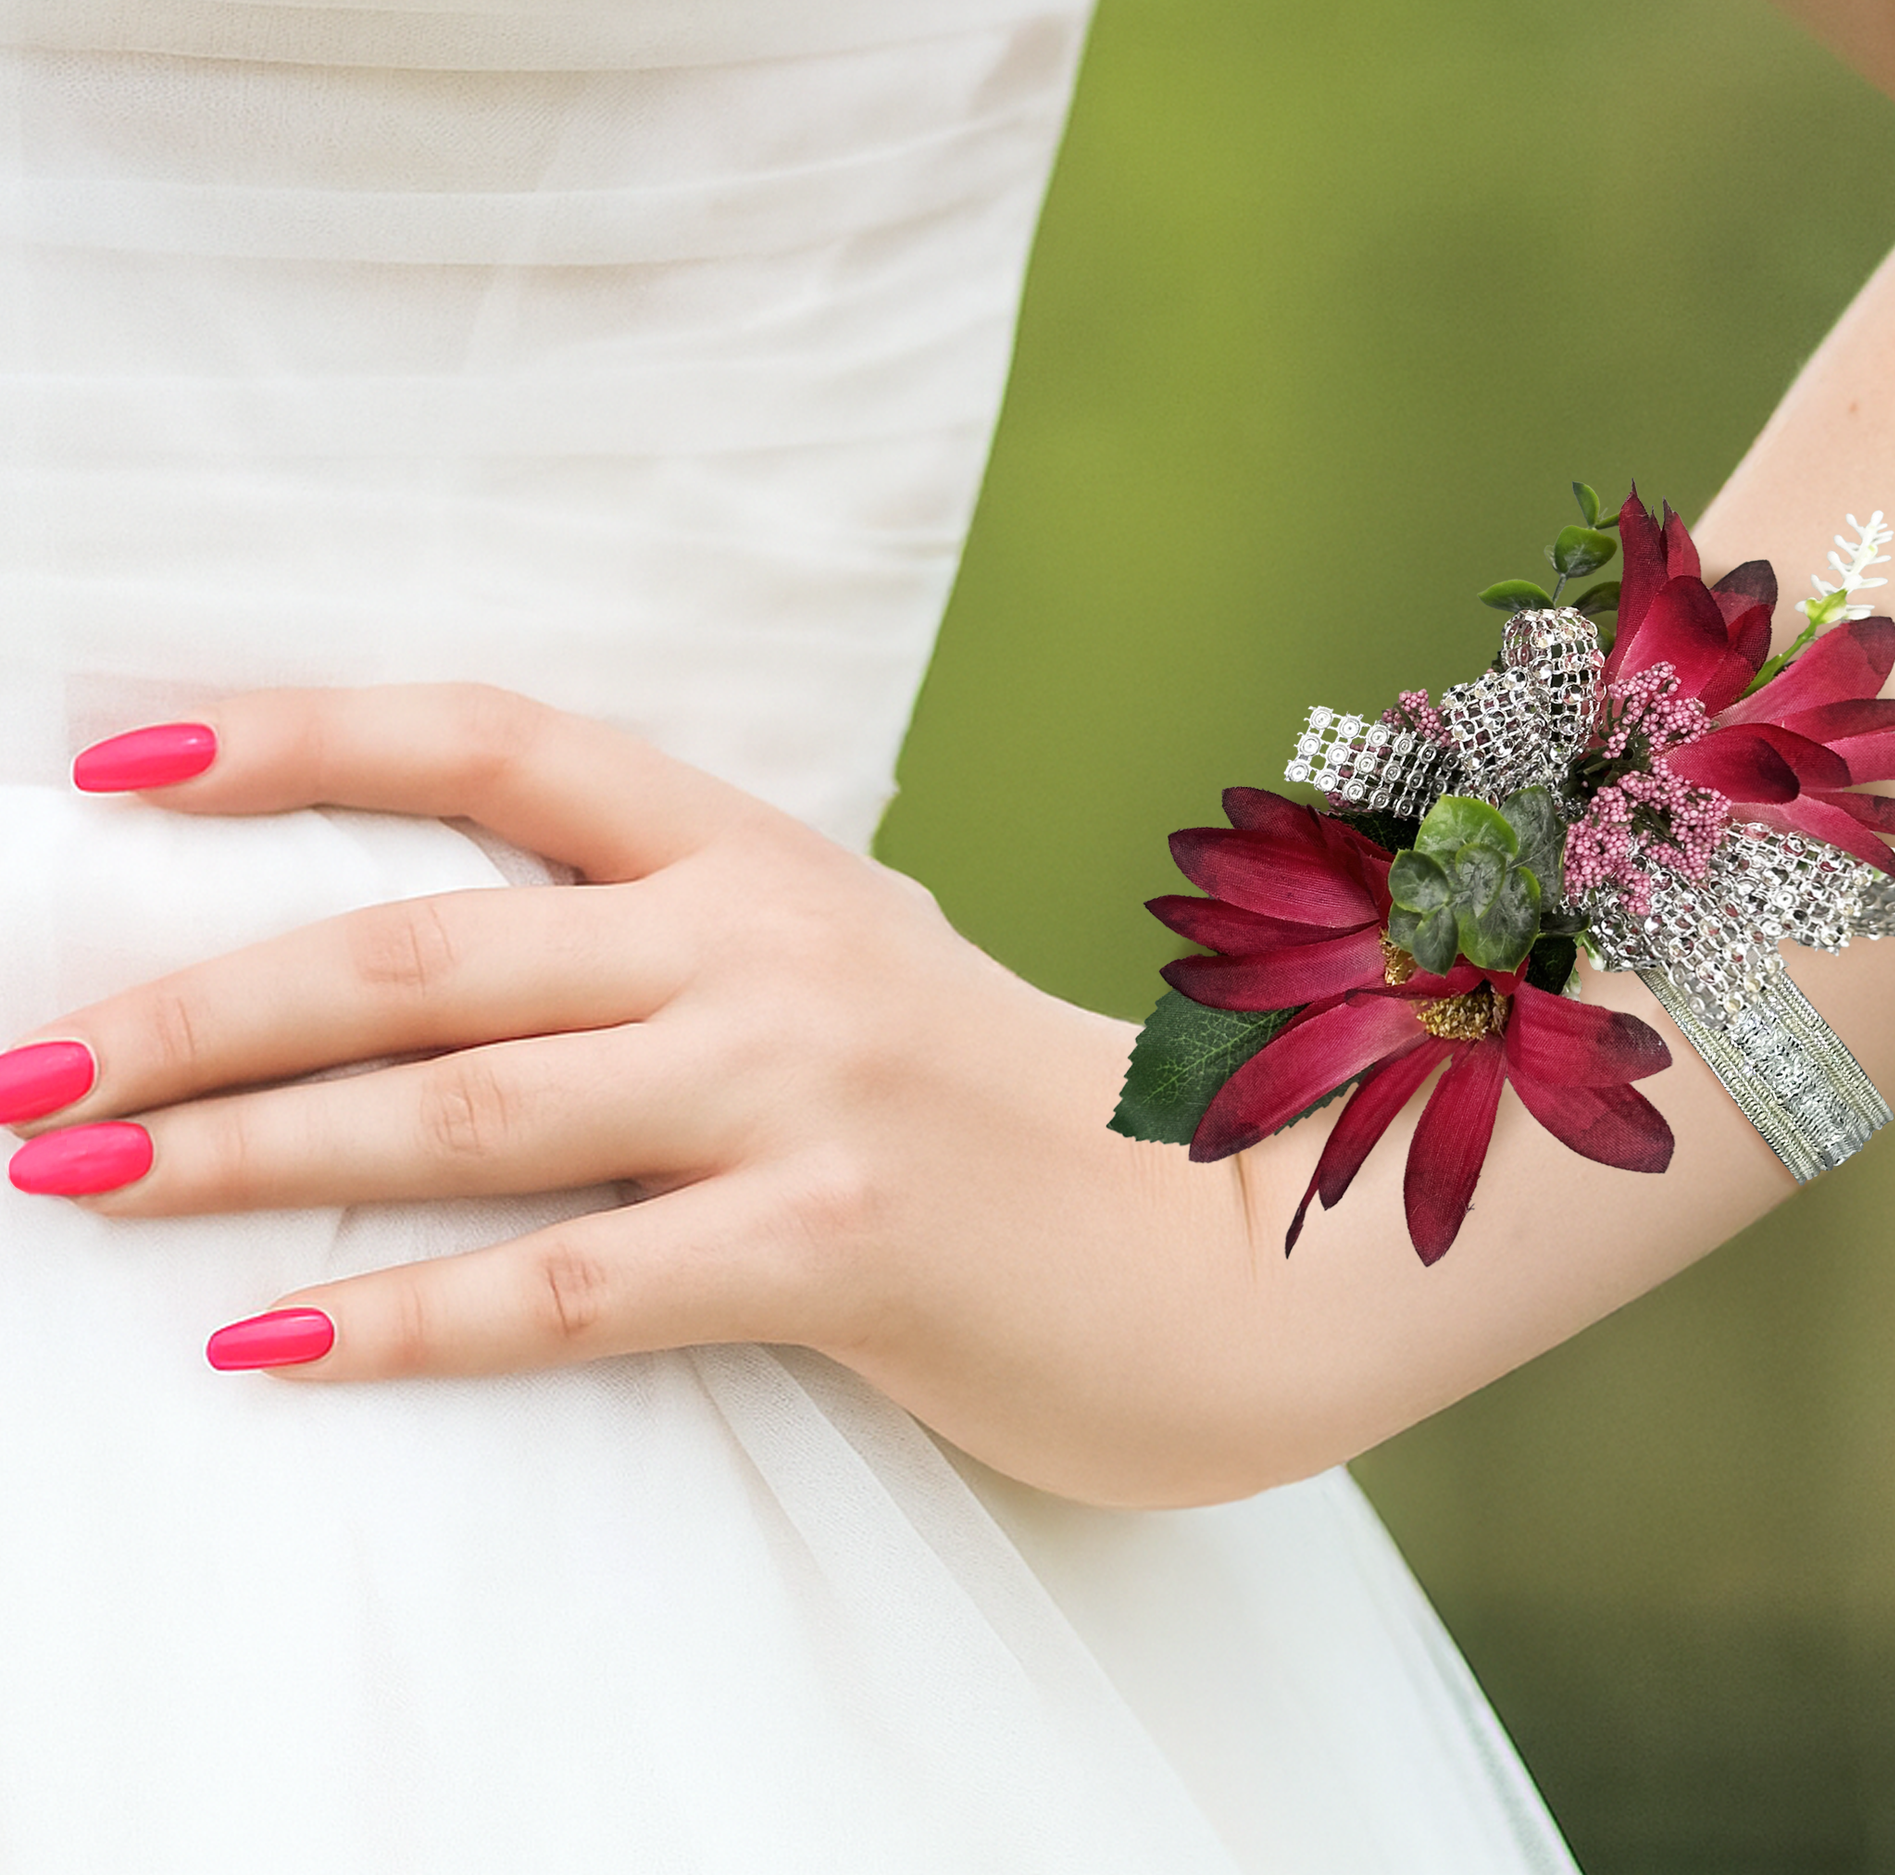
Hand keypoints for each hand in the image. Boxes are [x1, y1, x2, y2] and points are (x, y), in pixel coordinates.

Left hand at [3, 686, 1275, 1504]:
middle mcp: (771, 944)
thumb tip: (454, 987)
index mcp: (763, 859)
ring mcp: (808, 1087)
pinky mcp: (841, 1241)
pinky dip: (406, 1320)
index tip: (113, 760)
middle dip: (196, 1005)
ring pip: (470, 1107)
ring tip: (78, 1187)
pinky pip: (577, 1284)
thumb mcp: (854, 982)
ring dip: (246, 1151)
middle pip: (427, 946)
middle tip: (23, 1074)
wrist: (1240, 1237)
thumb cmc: (1013, 1124)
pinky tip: (268, 1348)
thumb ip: (684, 958)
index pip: (497, 743)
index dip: (298, 736)